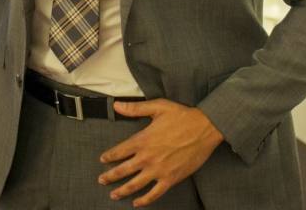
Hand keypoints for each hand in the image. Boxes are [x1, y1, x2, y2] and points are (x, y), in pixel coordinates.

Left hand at [98, 99, 223, 206]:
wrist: (204, 128)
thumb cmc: (182, 116)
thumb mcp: (158, 107)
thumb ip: (135, 108)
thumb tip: (117, 106)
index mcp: (143, 140)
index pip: (119, 151)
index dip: (109, 156)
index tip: (103, 159)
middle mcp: (147, 157)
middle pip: (123, 170)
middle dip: (110, 176)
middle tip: (101, 180)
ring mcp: (158, 170)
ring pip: (135, 184)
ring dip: (122, 190)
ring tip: (114, 194)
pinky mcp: (170, 178)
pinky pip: (154, 193)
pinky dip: (144, 200)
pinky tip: (137, 203)